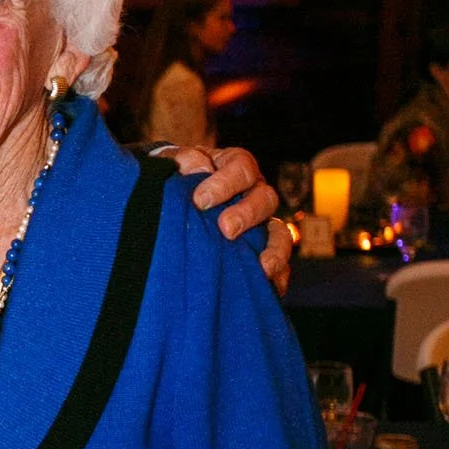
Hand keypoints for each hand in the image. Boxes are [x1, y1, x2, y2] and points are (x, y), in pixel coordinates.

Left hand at [172, 146, 289, 293]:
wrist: (167, 207)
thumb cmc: (170, 182)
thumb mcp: (167, 164)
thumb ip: (179, 160)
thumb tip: (199, 167)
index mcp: (234, 167)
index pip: (242, 166)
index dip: (225, 183)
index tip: (200, 200)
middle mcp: (253, 194)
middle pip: (265, 198)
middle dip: (247, 214)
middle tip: (226, 229)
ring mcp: (260, 224)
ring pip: (280, 233)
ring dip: (275, 249)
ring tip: (262, 267)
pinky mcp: (260, 253)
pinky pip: (281, 265)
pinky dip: (279, 277)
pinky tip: (269, 288)